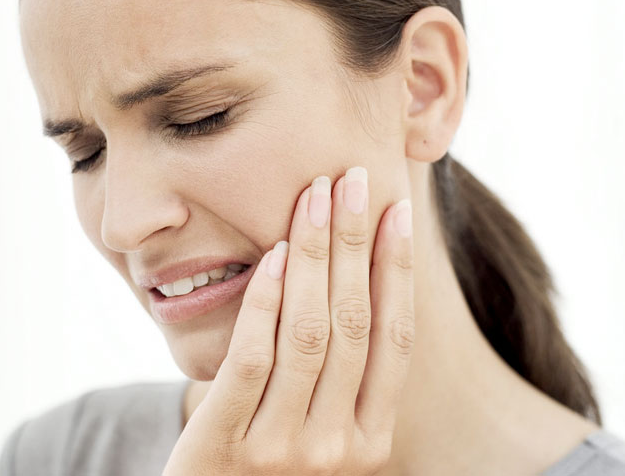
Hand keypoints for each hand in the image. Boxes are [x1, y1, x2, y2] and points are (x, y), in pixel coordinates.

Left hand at [162, 167, 414, 475]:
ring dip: (316, 255)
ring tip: (314, 196)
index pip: (395, 339)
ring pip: (309, 332)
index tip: (397, 209)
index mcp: (371, 440)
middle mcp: (337, 447)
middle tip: (352, 178)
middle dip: (356, 243)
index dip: (397, 269)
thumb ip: (339, 380)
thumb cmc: (264, 467)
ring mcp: (283, 448)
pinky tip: (277, 253)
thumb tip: (357, 281)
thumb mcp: (317, 432)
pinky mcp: (227, 443)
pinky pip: (254, 357)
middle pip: (354, 323)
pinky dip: (268, 300)